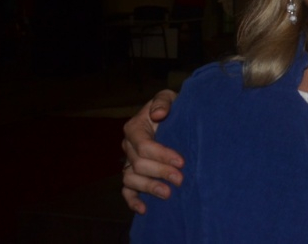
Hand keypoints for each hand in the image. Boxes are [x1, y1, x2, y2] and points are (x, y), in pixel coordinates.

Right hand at [121, 90, 184, 213]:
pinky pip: (126, 190)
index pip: (144, 145)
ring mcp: (129, 162)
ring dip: (149, 188)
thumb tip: (158, 114)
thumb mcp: (169, 97)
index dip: (162, 155)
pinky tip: (144, 209)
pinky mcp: (133, 174)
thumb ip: (162, 102)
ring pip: (131, 179)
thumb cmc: (172, 107)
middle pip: (139, 164)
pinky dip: (132, 201)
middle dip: (160, 172)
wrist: (174, 117)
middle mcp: (128, 146)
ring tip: (168, 194)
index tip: (181, 161)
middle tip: (180, 179)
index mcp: (135, 128)